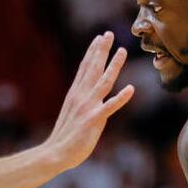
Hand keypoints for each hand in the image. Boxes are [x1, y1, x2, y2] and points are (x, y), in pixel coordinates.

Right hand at [46, 32, 134, 170]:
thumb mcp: (72, 113)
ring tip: (123, 51)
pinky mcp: (94, 120)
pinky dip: (121, 98)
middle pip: (93, 68)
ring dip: (114, 65)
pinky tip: (131, 89)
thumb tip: (86, 95)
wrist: (55, 153)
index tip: (99, 38)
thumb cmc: (65, 136)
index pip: (85, 68)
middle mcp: (81, 97)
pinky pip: (110, 107)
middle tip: (108, 33)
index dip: (93, 52)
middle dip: (101, 50)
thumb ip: (80, 102)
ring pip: (104, 82)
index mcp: (75, 94)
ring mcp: (88, 107)